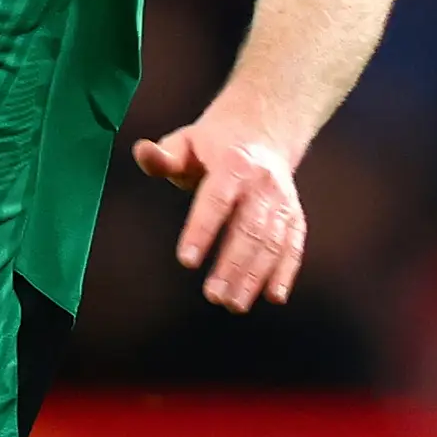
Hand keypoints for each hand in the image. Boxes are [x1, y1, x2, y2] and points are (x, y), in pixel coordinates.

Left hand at [134, 112, 307, 309]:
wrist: (262, 132)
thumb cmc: (212, 146)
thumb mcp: (184, 143)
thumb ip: (162, 157)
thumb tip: (142, 152)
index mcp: (233, 163)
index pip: (217, 200)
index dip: (202, 230)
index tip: (186, 261)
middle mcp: (263, 182)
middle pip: (249, 226)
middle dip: (233, 264)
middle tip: (214, 295)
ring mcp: (282, 200)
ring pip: (271, 241)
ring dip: (255, 275)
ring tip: (234, 304)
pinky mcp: (293, 215)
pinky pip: (293, 245)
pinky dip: (285, 271)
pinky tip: (273, 297)